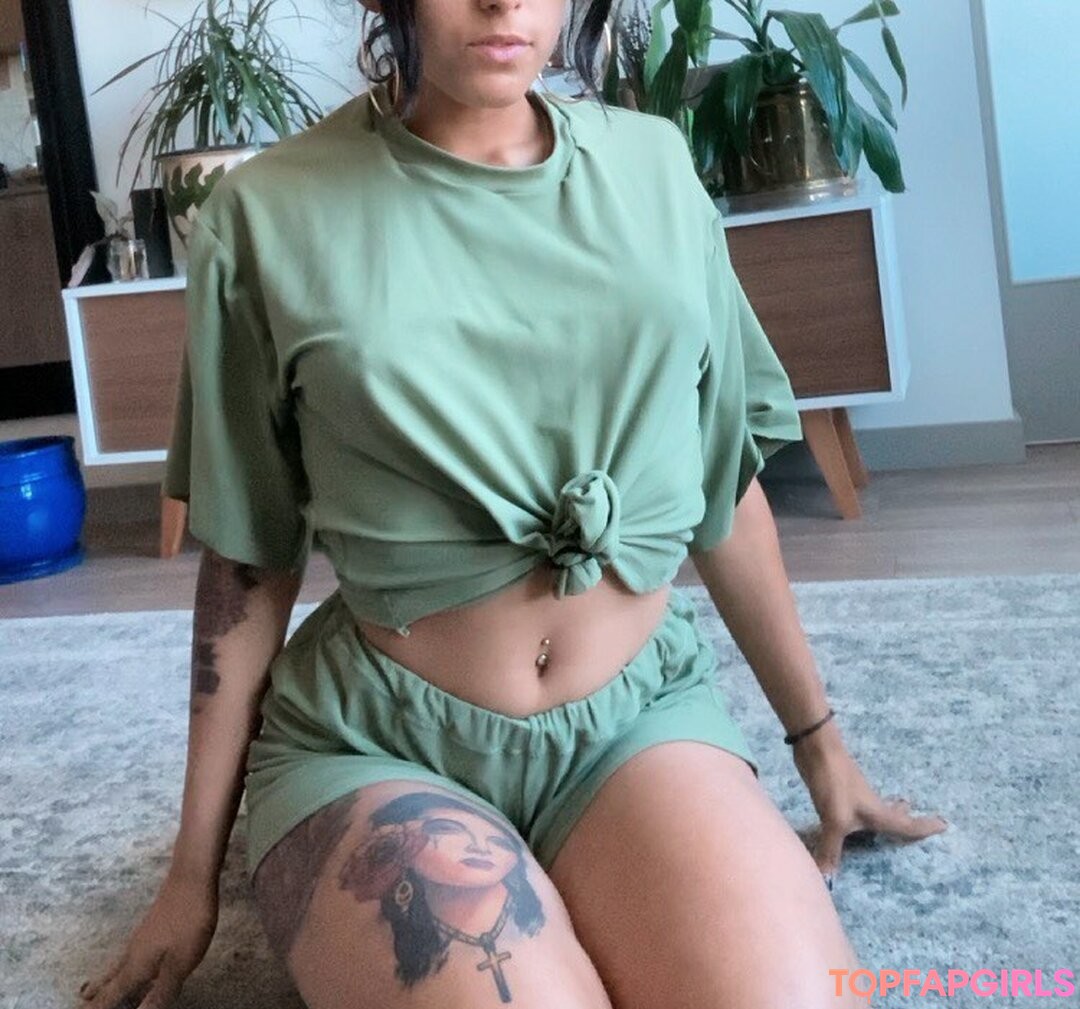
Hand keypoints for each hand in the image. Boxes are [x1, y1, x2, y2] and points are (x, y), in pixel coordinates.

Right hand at [76, 868, 217, 1008]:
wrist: (190, 877)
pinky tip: (134, 960)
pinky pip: (130, 953)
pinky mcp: (153, 924)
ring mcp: (142, 935)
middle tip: (81, 1001)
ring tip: (94, 987)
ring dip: (107, 979)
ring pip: (118, 964)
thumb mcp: (179, 964)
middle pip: (109, 978)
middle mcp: (133, 951)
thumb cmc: (187, 921)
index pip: (110, 995)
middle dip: (96, 993)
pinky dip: (122, 965)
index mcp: (136, 965)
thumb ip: (159, 994)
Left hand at [791, 721, 948, 889]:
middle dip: (909, 822)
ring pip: (877, 811)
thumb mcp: (834, 820)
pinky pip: (857, 809)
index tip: (946, 825)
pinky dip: (863, 815)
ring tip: (897, 815)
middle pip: (896, 816)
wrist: (817, 749)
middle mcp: (872, 806)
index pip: (908, 825)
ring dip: (888, 815)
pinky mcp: (840, 792)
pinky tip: (854, 816)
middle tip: (921, 825)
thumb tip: (828, 881)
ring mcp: (856, 797)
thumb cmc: (834, 784)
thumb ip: (831, 850)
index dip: (926, 828)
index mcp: (879, 814)